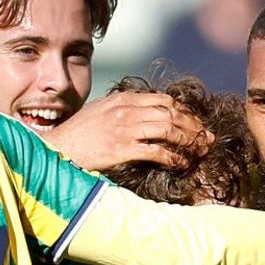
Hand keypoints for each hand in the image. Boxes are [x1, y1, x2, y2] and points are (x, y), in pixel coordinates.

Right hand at [43, 92, 211, 172]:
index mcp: (123, 99)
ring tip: (199, 152)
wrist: (57, 148)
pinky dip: (174, 158)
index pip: (165, 101)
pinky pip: (157, 151)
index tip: (196, 126)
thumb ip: (123, 110)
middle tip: (207, 140)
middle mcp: (127, 110)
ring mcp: (124, 129)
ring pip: (169, 129)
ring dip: (189, 141)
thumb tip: (146, 116)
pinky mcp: (121, 149)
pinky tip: (181, 164)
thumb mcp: (101, 111)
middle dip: (194, 127)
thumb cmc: (78, 134)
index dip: (186, 113)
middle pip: (172, 113)